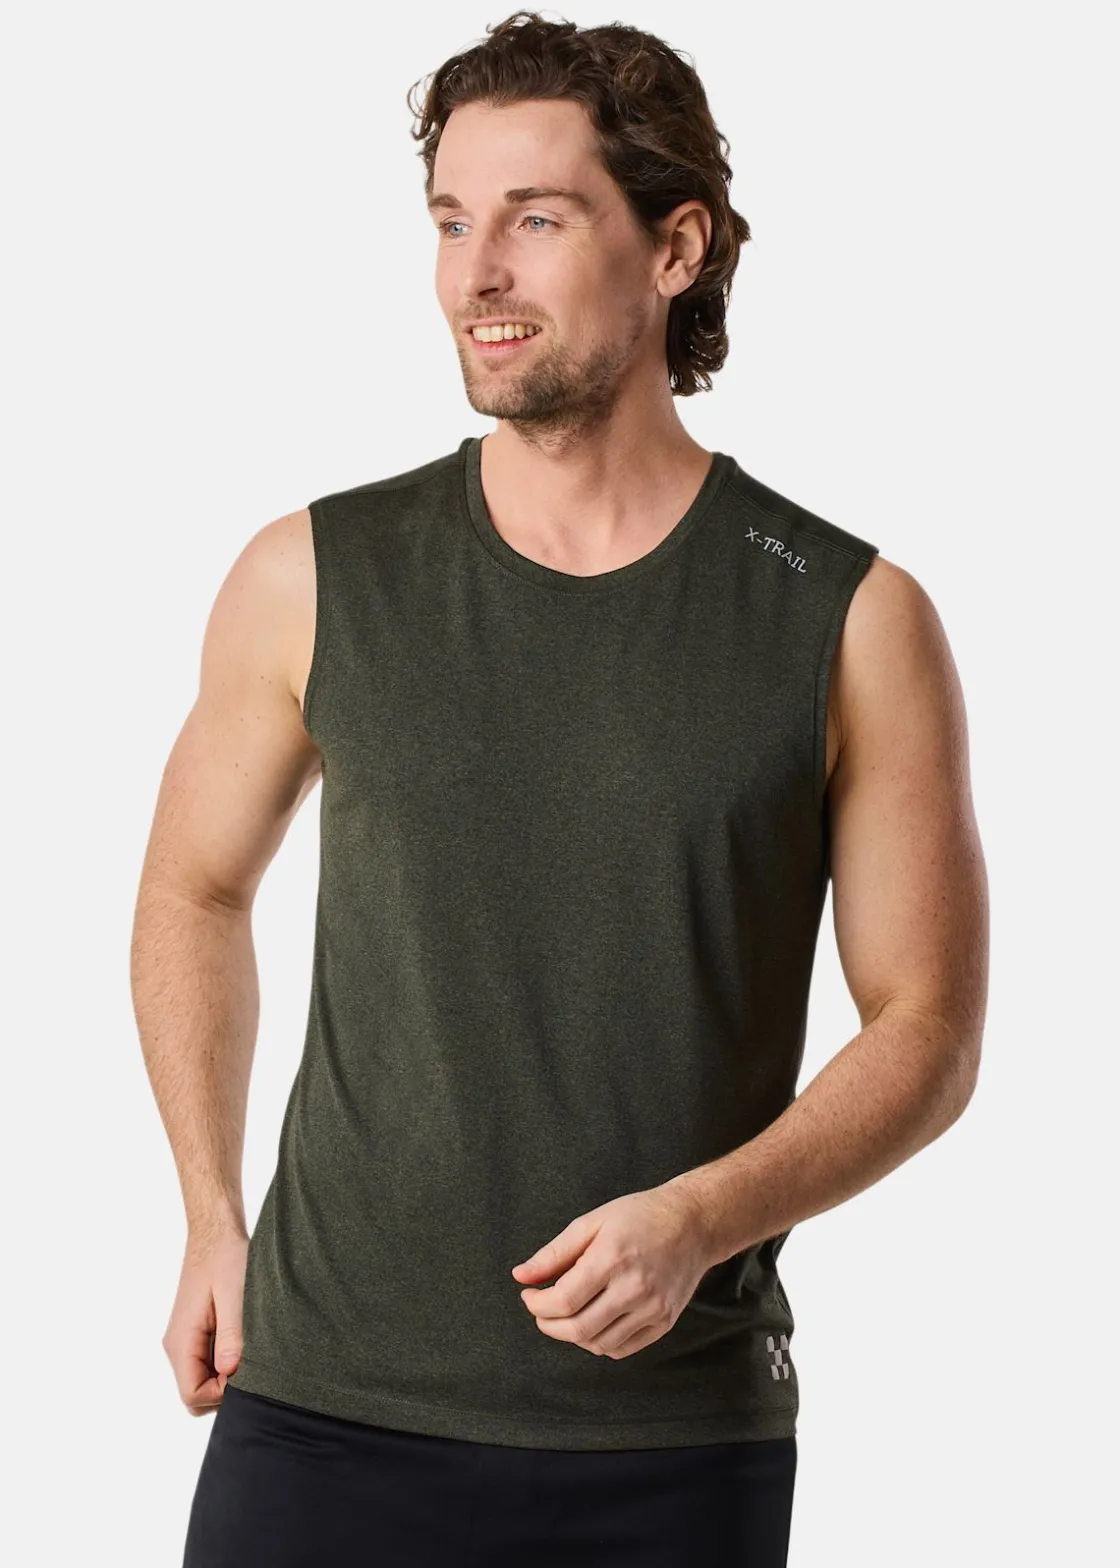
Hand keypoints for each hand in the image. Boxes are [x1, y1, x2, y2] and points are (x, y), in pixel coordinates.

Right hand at [162, 1225, 247, 1414]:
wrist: (214, 1231)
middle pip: (195, 1393)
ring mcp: (184, 1340)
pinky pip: (205, 1362)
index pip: (192, 1394)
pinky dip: (224, 1362)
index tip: (245, 1371)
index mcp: (181, 1340)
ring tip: (248, 1347)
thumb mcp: (234, 1294)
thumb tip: (229, 1372)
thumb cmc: (225, 1257)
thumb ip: (231, 1334)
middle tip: (250, 1363)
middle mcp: (177, 1345)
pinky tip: (243, 1339)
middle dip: (222, 1390)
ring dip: (224, 1375)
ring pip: (200, 1379)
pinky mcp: (194, 1333)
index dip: (221, 1394)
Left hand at [510, 1180, 712, 1359]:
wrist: (693, 1223)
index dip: (538, 1305)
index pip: (564, 1300)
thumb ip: (555, 1253)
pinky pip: (622, 1348)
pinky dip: (600, 1343)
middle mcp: (634, 1288)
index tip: (529, 1296)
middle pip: (578, 1329)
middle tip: (541, 1311)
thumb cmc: (639, 1217)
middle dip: (549, 1325)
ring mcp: (652, 1308)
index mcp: (612, 1258)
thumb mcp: (592, 1222)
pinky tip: (593, 1321)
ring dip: (573, 1336)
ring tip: (567, 1315)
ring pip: (599, 1344)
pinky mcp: (664, 1322)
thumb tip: (521, 1276)